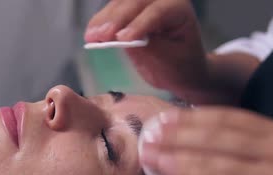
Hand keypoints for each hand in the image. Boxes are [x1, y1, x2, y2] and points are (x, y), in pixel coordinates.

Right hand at [85, 0, 208, 97]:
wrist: (182, 69)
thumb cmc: (180, 67)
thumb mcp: (168, 62)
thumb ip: (148, 47)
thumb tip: (121, 38)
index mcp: (179, 10)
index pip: (158, 11)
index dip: (138, 24)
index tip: (122, 39)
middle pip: (136, 2)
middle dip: (116, 19)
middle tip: (100, 36)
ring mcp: (146, 3)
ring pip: (121, 3)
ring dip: (104, 19)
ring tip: (91, 36)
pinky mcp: (131, 11)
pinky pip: (113, 10)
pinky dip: (101, 21)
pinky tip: (91, 33)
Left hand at [139, 107, 272, 174]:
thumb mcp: (258, 164)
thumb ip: (230, 146)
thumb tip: (178, 128)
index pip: (227, 117)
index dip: (191, 117)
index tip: (163, 118)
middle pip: (217, 135)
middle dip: (178, 134)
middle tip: (148, 135)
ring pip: (213, 159)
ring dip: (175, 154)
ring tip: (148, 153)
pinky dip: (186, 173)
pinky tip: (165, 169)